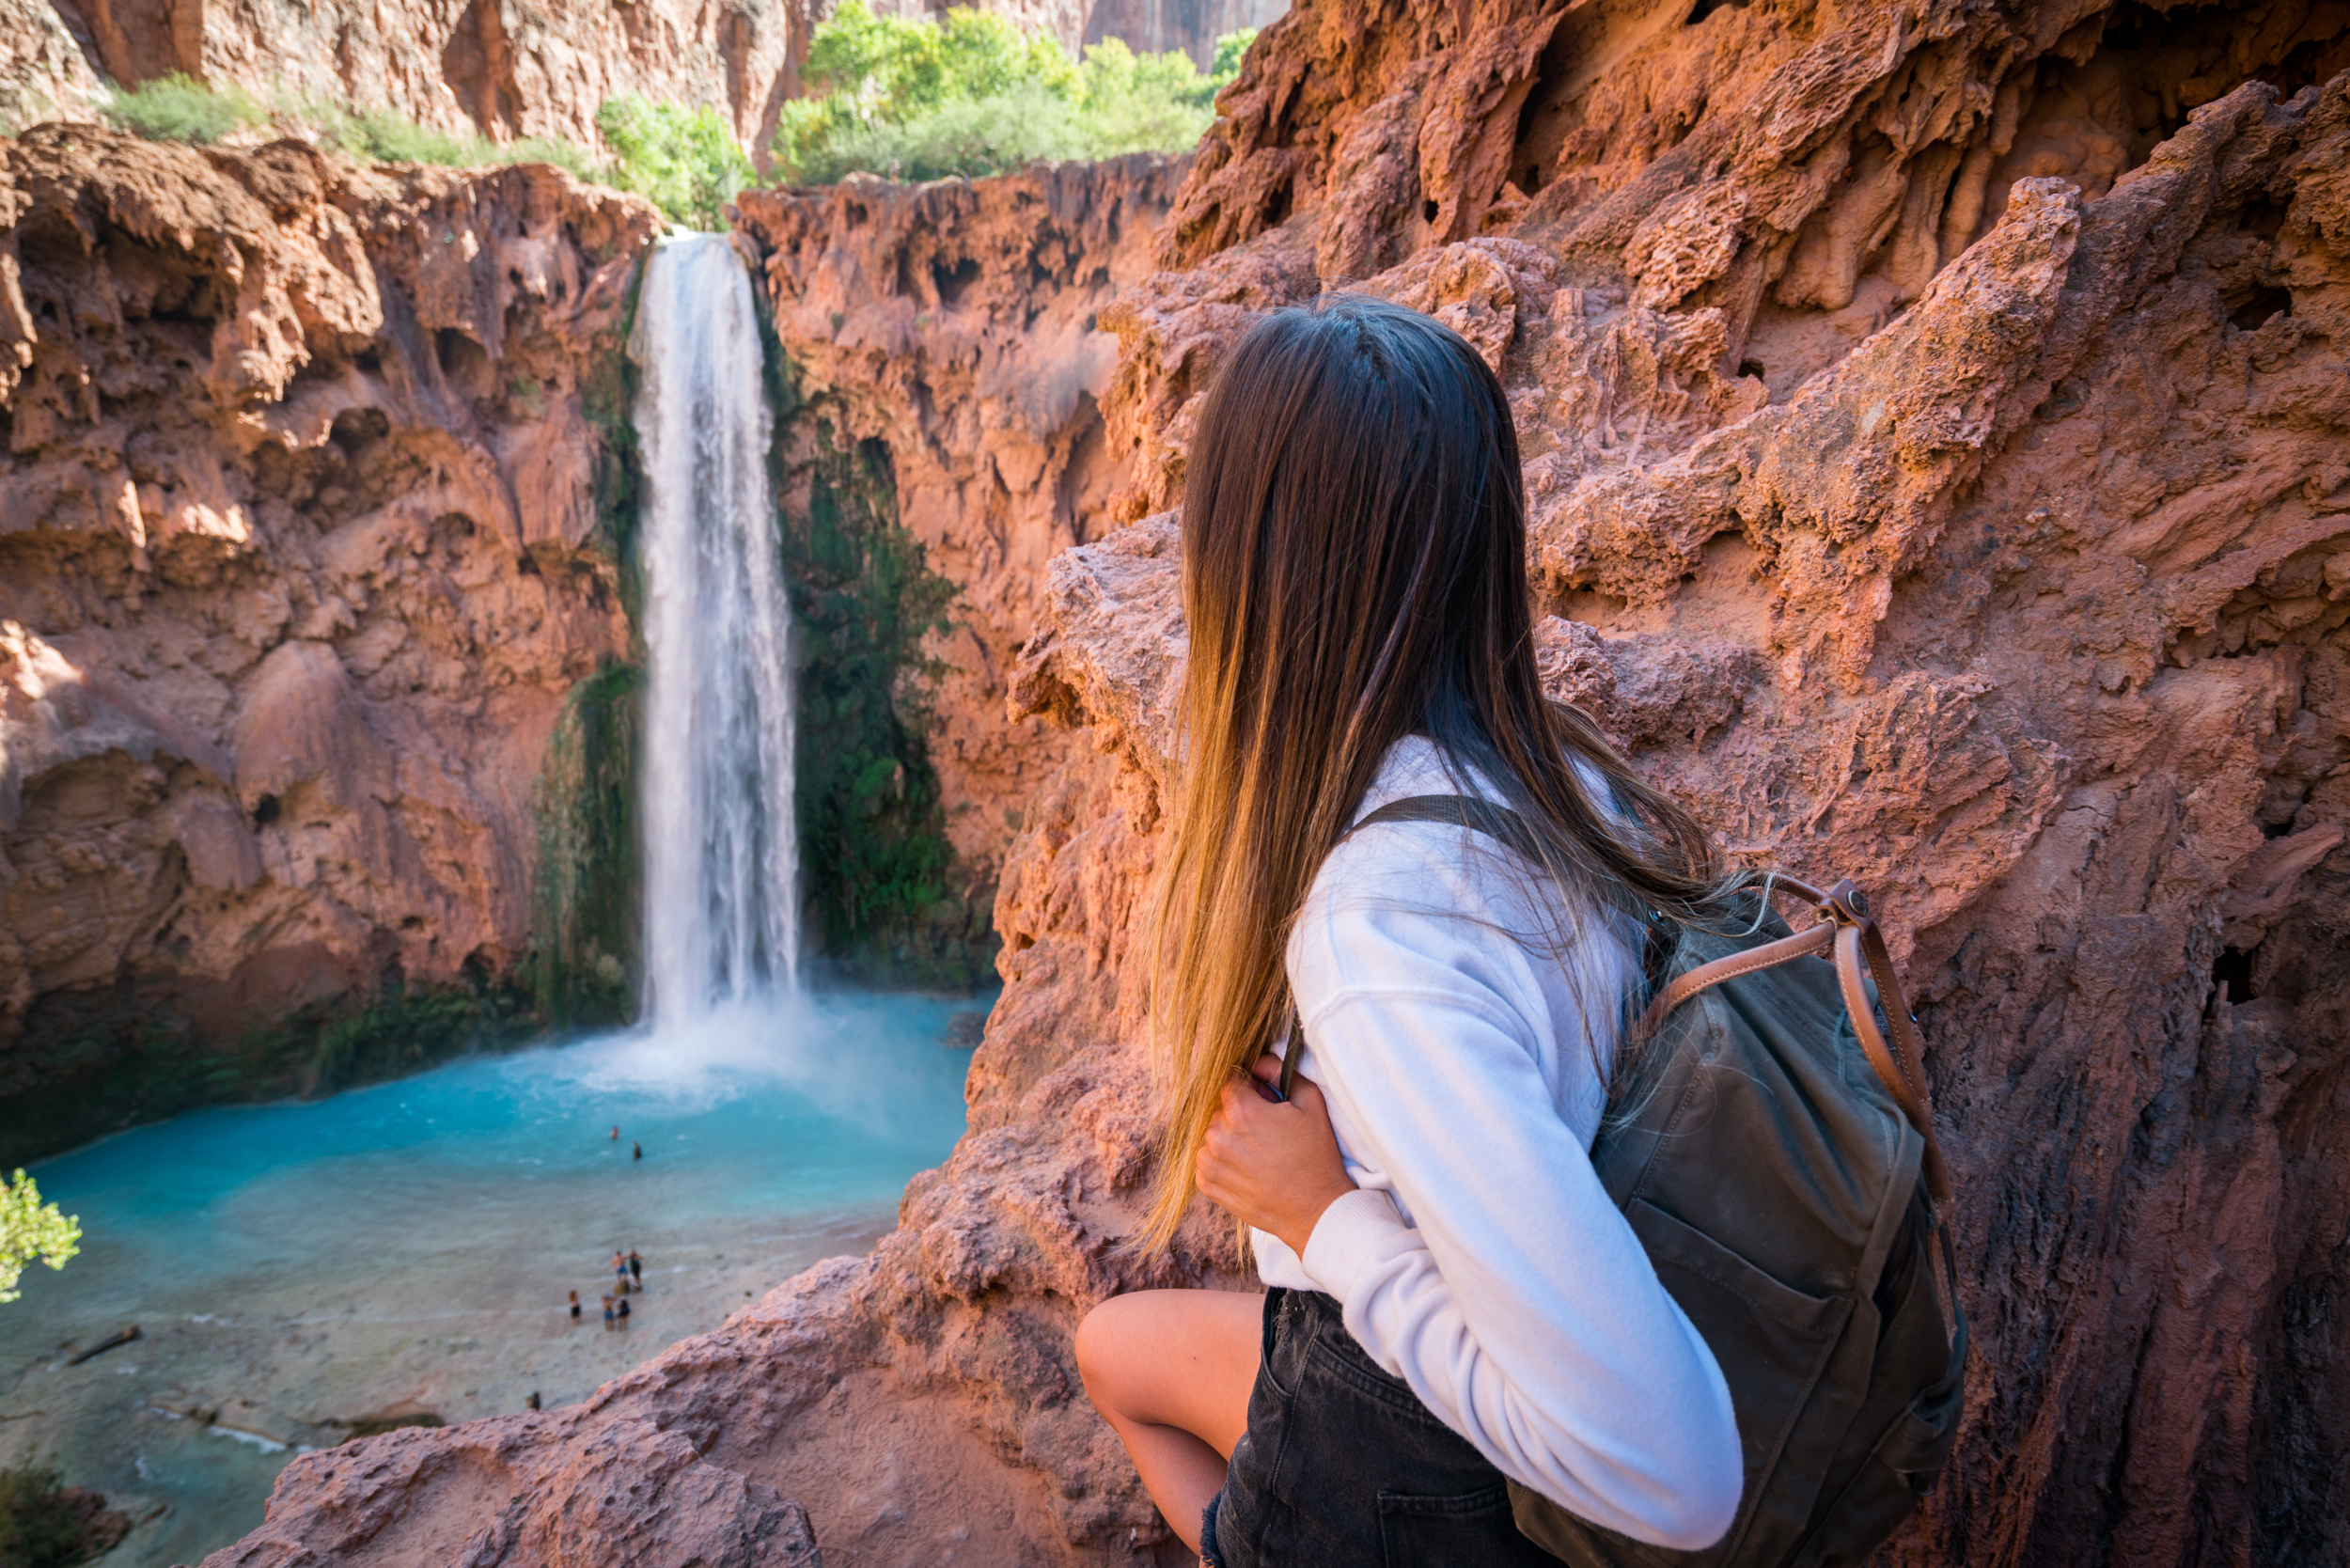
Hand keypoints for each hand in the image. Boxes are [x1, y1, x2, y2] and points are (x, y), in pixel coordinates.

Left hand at [1195, 1056, 1356, 1255]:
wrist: (1316, 1210)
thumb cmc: (1316, 1157)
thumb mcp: (1310, 1103)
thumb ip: (1280, 1072)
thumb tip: (1258, 1063)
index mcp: (1241, 1111)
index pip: (1231, 1082)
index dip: (1250, 1088)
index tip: (1264, 1102)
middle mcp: (1219, 1136)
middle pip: (1221, 1109)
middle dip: (1240, 1114)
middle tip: (1268, 1131)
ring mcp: (1211, 1163)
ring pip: (1211, 1135)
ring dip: (1230, 1138)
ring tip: (1259, 1152)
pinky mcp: (1209, 1186)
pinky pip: (1206, 1162)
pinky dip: (1222, 1162)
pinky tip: (1248, 1169)